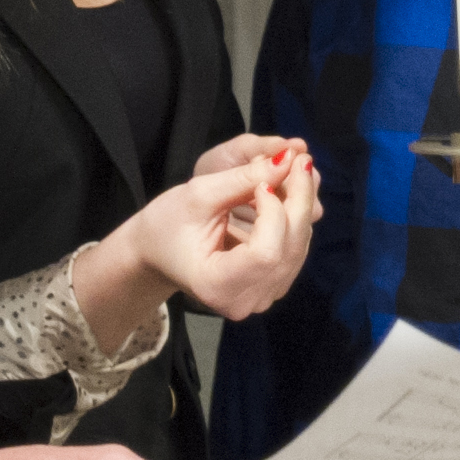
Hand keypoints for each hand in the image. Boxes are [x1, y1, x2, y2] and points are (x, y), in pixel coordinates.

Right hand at [81, 144, 321, 337]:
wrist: (157, 251)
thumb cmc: (166, 224)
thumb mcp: (199, 195)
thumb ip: (244, 178)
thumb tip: (289, 158)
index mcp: (217, 285)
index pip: (266, 252)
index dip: (274, 212)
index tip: (263, 182)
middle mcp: (244, 301)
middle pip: (290, 248)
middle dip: (300, 199)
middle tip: (301, 159)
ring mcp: (261, 298)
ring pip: (299, 246)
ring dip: (302, 205)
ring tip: (295, 170)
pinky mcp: (271, 286)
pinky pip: (295, 249)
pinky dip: (295, 218)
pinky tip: (289, 193)